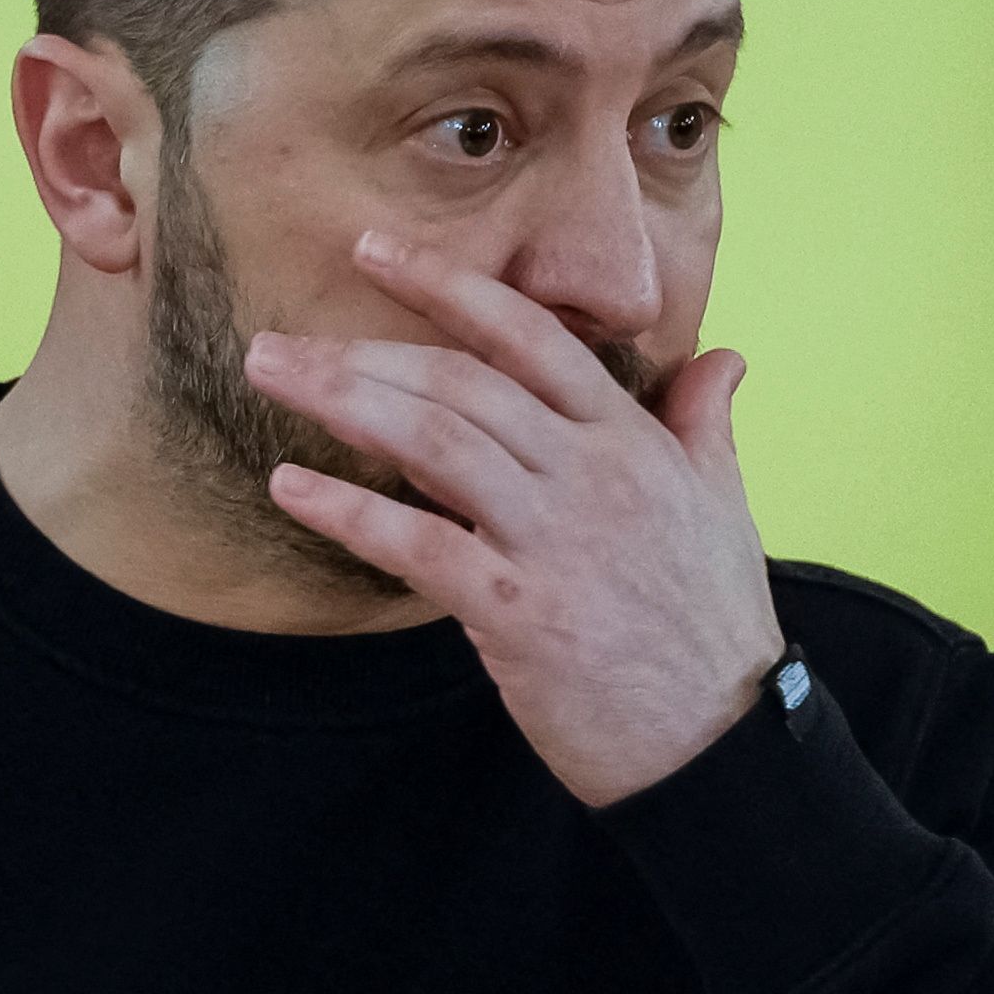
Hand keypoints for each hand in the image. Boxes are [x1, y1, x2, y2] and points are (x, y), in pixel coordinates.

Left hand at [245, 231, 784, 804]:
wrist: (721, 740)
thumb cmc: (712, 626)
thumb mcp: (723, 506)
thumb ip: (704, 424)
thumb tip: (723, 359)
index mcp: (631, 440)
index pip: (530, 336)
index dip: (447, 286)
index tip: (373, 253)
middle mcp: (591, 473)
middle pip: (460, 381)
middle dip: (359, 351)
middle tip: (276, 340)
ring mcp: (554, 540)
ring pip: (433, 440)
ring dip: (339, 401)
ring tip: (270, 378)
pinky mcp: (519, 611)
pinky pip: (418, 544)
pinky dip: (347, 511)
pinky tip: (290, 486)